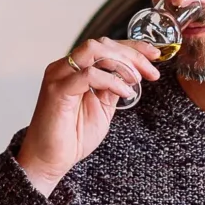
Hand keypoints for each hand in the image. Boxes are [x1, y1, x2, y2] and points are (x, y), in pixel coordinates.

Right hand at [16, 39, 160, 195]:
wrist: (50, 160)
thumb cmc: (72, 136)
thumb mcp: (102, 108)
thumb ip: (113, 89)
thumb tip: (131, 74)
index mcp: (74, 69)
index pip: (104, 46)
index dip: (131, 47)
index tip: (154, 55)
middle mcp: (64, 68)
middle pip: (101, 44)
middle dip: (131, 54)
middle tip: (151, 71)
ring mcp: (59, 76)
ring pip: (93, 51)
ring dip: (122, 63)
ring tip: (137, 80)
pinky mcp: (58, 90)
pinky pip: (88, 75)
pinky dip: (111, 80)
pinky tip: (125, 92)